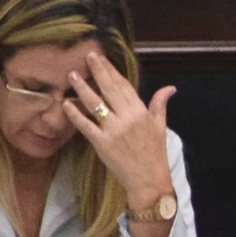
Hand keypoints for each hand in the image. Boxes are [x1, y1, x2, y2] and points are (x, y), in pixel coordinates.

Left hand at [61, 57, 177, 223]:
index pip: (123, 86)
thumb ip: (160, 104)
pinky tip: (65, 104)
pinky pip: (86, 126)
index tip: (102, 58)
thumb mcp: (160, 126)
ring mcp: (113, 131)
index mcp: (140, 112)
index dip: (112, 71)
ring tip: (72, 75)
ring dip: (82, 88)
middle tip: (87, 56)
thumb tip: (170, 88)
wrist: (148, 180)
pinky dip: (75, 115)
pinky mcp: (102, 144)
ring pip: (95, 104)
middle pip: (109, 89)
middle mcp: (127, 118)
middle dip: (98, 71)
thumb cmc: (155, 154)